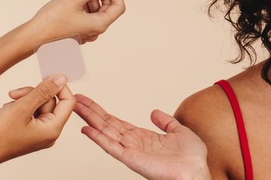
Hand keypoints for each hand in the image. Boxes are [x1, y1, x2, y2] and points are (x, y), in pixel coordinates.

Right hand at [0, 75, 73, 178]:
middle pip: (52, 102)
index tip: (46, 77)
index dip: (59, 87)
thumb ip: (43, 91)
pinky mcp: (29, 131)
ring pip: (40, 105)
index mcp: (53, 129)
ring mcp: (39, 133)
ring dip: (25, 99)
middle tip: (15, 94)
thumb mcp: (22, 107)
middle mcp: (49, 132)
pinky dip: (21, 106)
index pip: (68, 102)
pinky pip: (32, 112)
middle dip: (34, 93)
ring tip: (10, 103)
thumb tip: (61, 78)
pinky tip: (8, 109)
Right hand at [29, 0, 124, 44]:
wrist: (32, 36)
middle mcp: (95, 31)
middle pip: (107, 8)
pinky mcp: (78, 31)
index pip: (118, 7)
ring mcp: (86, 32)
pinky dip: (86, 5)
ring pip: (97, 11)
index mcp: (99, 25)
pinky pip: (87, 16)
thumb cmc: (52, 19)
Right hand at [74, 94, 208, 179]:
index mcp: (142, 137)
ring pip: (105, 132)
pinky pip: (111, 147)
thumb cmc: (191, 157)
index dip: (101, 112)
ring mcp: (130, 151)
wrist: (196, 170)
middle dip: (90, 112)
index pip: (115, 122)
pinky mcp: (131, 159)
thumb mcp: (178, 131)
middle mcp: (133, 143)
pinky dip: (98, 138)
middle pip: (106, 125)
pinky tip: (86, 129)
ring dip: (90, 120)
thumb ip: (165, 121)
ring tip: (76, 108)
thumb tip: (154, 112)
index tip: (87, 102)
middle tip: (75, 100)